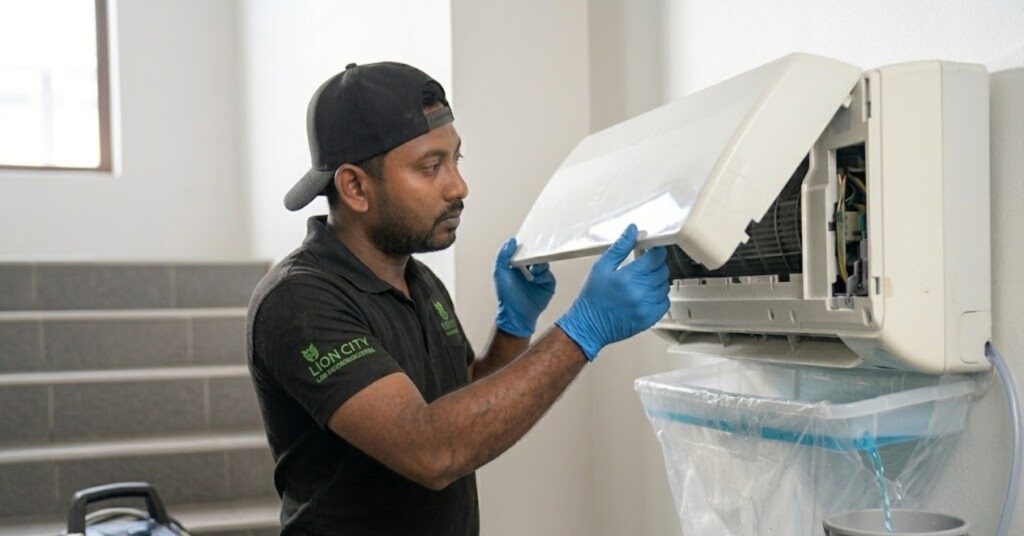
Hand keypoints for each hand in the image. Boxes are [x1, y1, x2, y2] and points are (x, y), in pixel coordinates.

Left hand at [493, 238, 556, 337]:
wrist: (517, 315)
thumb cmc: (507, 296)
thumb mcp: (500, 273)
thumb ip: (503, 256)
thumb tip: (511, 241)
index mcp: (517, 265)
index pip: (524, 250)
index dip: (526, 245)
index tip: (528, 239)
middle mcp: (529, 269)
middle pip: (536, 255)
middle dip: (535, 253)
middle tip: (533, 253)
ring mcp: (539, 277)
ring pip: (544, 263)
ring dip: (539, 265)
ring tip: (532, 271)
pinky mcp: (548, 284)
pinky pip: (548, 275)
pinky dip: (543, 275)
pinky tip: (536, 280)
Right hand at [554, 224, 669, 360]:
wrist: (588, 325)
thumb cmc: (592, 297)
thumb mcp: (601, 267)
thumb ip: (620, 247)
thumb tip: (633, 230)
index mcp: (628, 277)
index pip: (656, 258)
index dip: (657, 252)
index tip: (653, 251)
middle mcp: (639, 292)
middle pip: (662, 271)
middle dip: (657, 265)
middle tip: (646, 266)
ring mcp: (645, 307)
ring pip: (665, 286)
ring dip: (658, 281)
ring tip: (644, 281)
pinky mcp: (648, 319)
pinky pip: (665, 303)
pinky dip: (660, 297)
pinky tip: (648, 295)